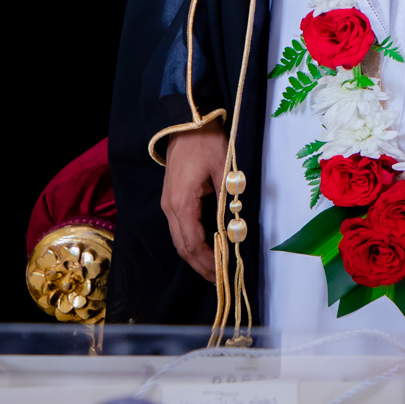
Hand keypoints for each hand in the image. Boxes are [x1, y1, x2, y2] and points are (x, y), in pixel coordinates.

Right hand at [162, 123, 227, 280]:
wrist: (185, 124)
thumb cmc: (207, 143)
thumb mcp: (224, 168)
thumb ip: (228, 197)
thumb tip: (236, 225)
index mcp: (182, 203)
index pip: (193, 242)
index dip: (207, 260)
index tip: (221, 273)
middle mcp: (170, 208)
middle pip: (183, 246)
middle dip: (200, 265)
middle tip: (218, 279)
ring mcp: (168, 205)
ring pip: (179, 239)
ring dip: (195, 256)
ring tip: (213, 268)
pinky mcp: (171, 200)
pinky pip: (179, 229)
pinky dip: (191, 243)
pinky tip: (204, 248)